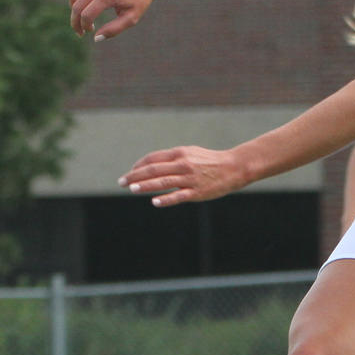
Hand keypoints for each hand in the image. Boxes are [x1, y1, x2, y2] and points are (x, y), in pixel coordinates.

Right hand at [68, 0, 156, 40]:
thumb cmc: (139, 1)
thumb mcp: (131, 19)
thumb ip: (114, 30)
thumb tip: (96, 38)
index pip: (87, 15)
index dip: (84, 27)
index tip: (90, 32)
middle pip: (77, 6)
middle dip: (75, 22)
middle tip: (80, 32)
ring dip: (73, 10)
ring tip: (81, 19)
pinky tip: (84, 8)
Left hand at [120, 145, 250, 206]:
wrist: (233, 167)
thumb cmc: (209, 161)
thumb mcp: (190, 153)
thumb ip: (172, 158)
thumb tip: (152, 164)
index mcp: (179, 153)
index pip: (152, 159)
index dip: (138, 166)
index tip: (129, 173)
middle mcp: (182, 164)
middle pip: (153, 170)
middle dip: (135, 176)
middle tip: (121, 182)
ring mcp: (189, 179)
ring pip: (163, 182)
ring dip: (145, 186)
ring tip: (132, 189)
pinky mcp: (197, 192)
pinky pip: (178, 196)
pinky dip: (166, 199)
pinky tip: (155, 201)